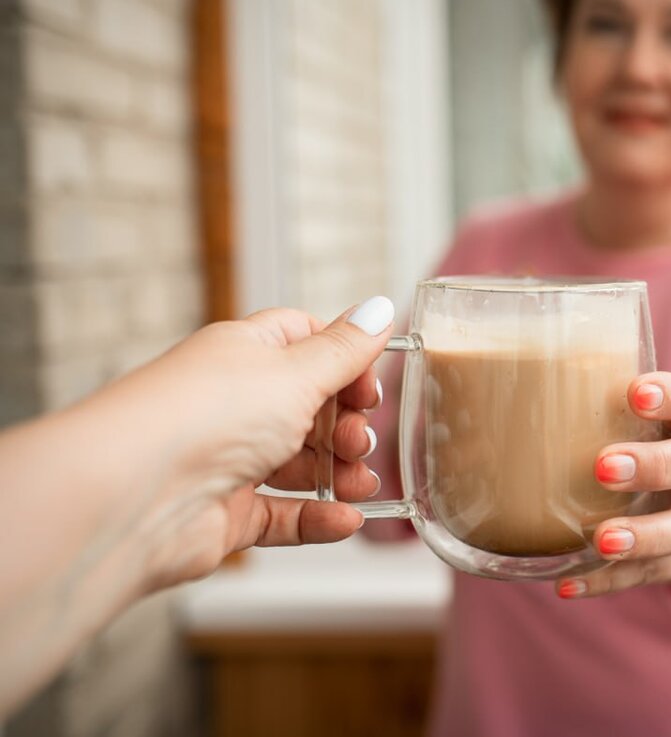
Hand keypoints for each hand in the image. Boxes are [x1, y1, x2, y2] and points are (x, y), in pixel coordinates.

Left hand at [125, 297, 394, 590]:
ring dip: (341, 475)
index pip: (305, 342)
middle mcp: (235, 403)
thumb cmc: (202, 418)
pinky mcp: (225, 513)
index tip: (371, 386)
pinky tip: (347, 520)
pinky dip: (319, 518)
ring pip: (301, 465)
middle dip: (348, 426)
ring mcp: (229, 460)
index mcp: (245, 353)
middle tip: (362, 440)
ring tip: (360, 485)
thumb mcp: (295, 372)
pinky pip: (284, 514)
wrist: (133, 497)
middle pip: (311, 409)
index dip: (346, 362)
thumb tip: (379, 308)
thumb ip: (345, 350)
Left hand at [555, 372, 670, 598]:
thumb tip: (483, 395)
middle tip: (603, 467)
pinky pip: (649, 575)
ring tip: (602, 540)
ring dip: (643, 536)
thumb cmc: (652, 452)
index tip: (635, 392)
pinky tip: (568, 584)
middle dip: (652, 466)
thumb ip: (594, 409)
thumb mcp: (641, 425)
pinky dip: (608, 581)